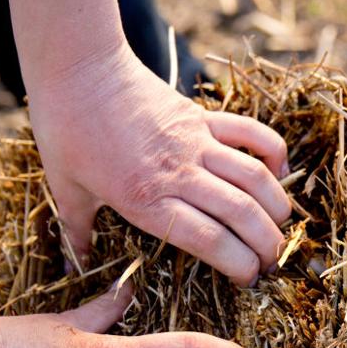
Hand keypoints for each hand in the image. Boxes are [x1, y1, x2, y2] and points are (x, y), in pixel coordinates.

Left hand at [28, 45, 291, 286]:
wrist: (79, 67)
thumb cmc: (66, 130)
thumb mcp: (66, 190)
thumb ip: (77, 233)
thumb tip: (71, 269)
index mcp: (145, 199)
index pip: (210, 240)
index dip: (238, 264)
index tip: (248, 280)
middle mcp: (178, 173)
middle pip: (242, 213)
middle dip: (267, 245)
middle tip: (270, 263)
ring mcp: (195, 141)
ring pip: (254, 176)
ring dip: (276, 207)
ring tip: (280, 229)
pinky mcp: (201, 116)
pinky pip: (250, 132)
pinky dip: (273, 151)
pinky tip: (280, 173)